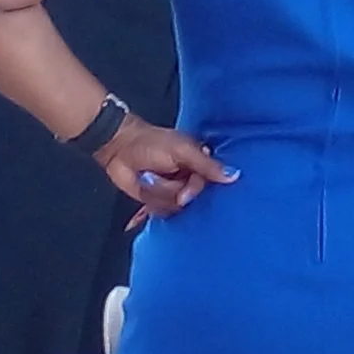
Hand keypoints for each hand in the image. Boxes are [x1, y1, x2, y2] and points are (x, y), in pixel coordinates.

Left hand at [96, 118, 232, 214]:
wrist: (118, 148)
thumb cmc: (150, 142)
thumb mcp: (182, 151)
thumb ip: (207, 165)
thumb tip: (234, 175)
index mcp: (197, 162)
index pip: (208, 184)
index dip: (194, 188)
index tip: (184, 188)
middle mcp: (187, 178)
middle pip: (191, 198)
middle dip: (173, 191)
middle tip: (160, 176)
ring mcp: (172, 190)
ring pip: (174, 206)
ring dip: (158, 192)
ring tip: (149, 176)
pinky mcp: (156, 200)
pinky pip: (161, 210)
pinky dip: (150, 200)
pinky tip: (144, 184)